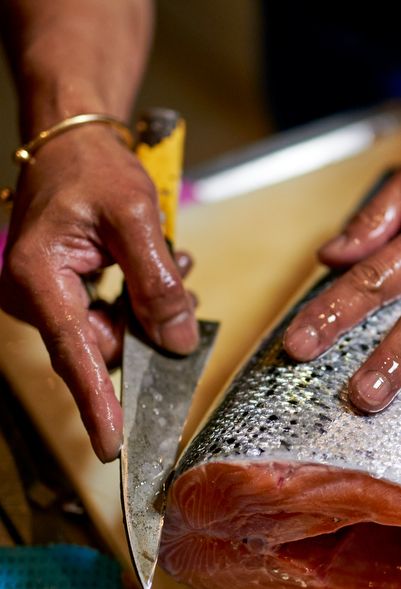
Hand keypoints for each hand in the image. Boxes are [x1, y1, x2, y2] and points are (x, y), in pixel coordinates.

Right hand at [0, 127, 197, 461]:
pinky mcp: (63, 296)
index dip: (96, 402)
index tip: (111, 445)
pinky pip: (108, 318)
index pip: (75, 352)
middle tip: (179, 271)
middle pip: (102, 345)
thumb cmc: (93, 169)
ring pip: (112, 333)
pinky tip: (157, 265)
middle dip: (148, 323)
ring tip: (169, 257)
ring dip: (148, 307)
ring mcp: (47, 298)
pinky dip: (138, 300)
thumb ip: (157, 283)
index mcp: (39, 276)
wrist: (72, 144)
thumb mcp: (136, 218)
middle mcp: (33, 295)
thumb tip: (176, 341)